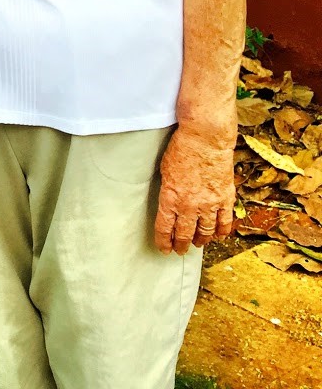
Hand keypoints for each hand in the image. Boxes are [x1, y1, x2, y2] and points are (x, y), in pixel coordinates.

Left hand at [154, 127, 235, 253]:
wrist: (206, 139)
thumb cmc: (181, 150)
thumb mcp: (164, 171)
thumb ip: (167, 191)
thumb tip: (169, 204)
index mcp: (171, 197)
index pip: (165, 227)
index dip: (164, 241)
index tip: (164, 249)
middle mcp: (190, 205)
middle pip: (185, 233)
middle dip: (181, 244)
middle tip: (180, 250)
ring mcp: (210, 203)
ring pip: (206, 231)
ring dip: (201, 240)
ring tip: (197, 244)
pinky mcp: (225, 198)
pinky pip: (225, 222)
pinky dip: (221, 232)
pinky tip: (218, 236)